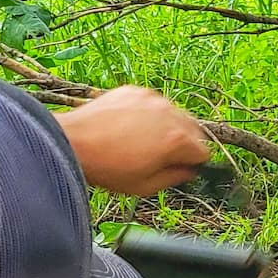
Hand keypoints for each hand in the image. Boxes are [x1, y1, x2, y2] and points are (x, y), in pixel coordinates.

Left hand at [59, 87, 209, 197]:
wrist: (73, 142)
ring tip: (143, 142)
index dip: (193, 163)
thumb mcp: (145, 187)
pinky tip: (129, 127)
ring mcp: (153, 98)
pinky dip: (149, 114)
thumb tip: (189, 171)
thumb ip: (175, 178)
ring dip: (167, 127)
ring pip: (174, 114)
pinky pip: (153, 103)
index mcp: (178, 140)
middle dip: (184, 143)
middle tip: (162, 156)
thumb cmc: (107, 169)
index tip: (180, 167)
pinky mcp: (136, 91)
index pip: (205, 151)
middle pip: (194, 130)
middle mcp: (171, 113)